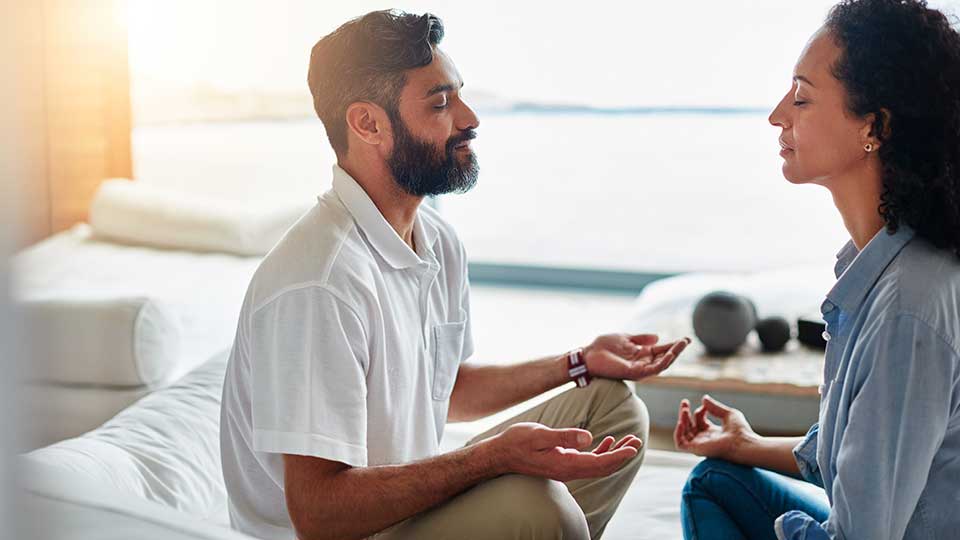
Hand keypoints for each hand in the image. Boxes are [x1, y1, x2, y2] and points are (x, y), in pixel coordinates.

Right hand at [489, 422, 642, 481]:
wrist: (500, 454)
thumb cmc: (517, 442)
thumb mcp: (539, 434)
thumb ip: (564, 436)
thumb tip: (589, 437)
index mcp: (564, 464)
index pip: (599, 463)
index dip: (619, 456)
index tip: (634, 447)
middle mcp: (568, 470)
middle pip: (603, 467)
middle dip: (622, 456)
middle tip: (637, 441)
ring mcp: (565, 469)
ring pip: (597, 465)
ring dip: (614, 454)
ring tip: (628, 441)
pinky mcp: (562, 464)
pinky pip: (587, 462)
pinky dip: (600, 453)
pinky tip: (606, 442)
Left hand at [582, 333, 690, 380]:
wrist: (588, 354)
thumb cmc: (603, 346)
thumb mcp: (625, 338)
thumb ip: (641, 339)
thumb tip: (657, 336)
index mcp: (641, 354)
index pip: (661, 350)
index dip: (673, 345)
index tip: (686, 338)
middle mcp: (642, 363)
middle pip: (665, 358)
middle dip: (677, 350)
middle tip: (687, 340)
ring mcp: (639, 369)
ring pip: (662, 365)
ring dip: (673, 355)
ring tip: (681, 345)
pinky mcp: (634, 373)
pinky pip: (652, 370)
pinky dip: (662, 363)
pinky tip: (670, 355)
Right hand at [673, 395, 756, 459]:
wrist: (743, 442)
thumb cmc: (741, 431)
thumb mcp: (728, 414)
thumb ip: (715, 407)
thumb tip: (704, 398)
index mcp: (713, 432)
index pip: (699, 421)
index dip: (699, 411)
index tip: (704, 405)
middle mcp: (705, 439)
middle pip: (689, 426)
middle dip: (685, 413)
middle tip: (684, 402)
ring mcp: (700, 445)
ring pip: (683, 433)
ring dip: (681, 420)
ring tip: (684, 410)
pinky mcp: (696, 449)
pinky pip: (680, 444)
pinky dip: (678, 433)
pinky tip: (681, 422)